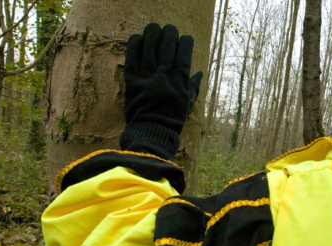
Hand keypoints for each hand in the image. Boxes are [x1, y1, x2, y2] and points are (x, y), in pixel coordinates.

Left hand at [121, 23, 202, 159]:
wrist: (150, 132)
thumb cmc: (171, 120)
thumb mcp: (186, 104)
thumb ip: (192, 87)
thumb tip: (199, 73)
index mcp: (179, 83)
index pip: (184, 55)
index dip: (186, 42)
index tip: (186, 37)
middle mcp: (164, 77)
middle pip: (167, 46)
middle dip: (170, 33)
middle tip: (170, 29)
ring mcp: (147, 78)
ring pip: (150, 46)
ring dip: (152, 33)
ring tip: (154, 28)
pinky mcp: (132, 80)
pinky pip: (132, 56)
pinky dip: (135, 44)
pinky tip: (139, 38)